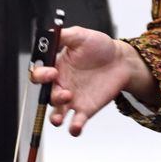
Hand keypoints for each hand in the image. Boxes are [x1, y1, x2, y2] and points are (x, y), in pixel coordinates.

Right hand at [30, 25, 158, 135]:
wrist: (121, 61)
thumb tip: (50, 33)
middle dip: (51, 97)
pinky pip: (75, 123)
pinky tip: (76, 127)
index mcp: (56, 67)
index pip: (39, 74)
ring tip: (61, 116)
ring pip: (56, 113)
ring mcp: (72, 99)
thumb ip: (64, 36)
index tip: (52, 72)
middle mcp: (61, 84)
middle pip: (46, 96)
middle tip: (64, 92)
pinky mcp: (85, 110)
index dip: (41, 75)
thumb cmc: (100, 47)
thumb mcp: (80, 36)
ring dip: (55, 117)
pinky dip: (73, 128)